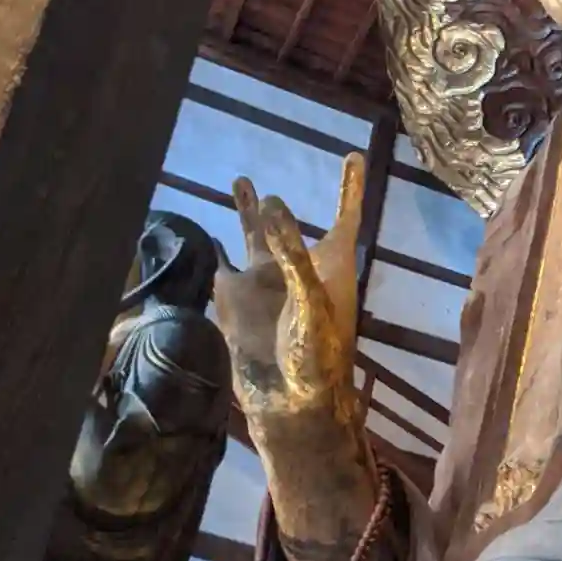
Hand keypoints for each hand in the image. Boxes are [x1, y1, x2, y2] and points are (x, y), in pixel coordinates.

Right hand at [214, 153, 364, 427]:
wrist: (290, 404)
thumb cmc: (317, 353)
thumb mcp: (311, 297)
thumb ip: (292, 251)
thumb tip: (272, 205)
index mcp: (330, 267)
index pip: (345, 217)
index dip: (349, 188)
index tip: (354, 156)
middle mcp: (296, 271)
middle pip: (289, 228)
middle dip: (278, 209)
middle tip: (260, 179)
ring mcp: (264, 287)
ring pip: (253, 239)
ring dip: (248, 214)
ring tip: (241, 183)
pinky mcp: (236, 303)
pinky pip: (222, 267)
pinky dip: (214, 251)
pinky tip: (207, 240)